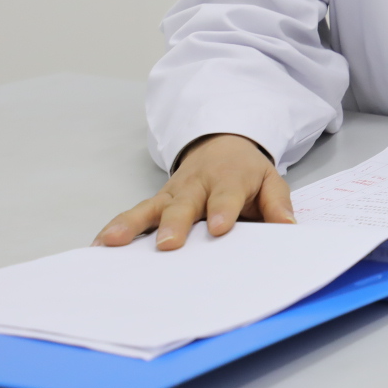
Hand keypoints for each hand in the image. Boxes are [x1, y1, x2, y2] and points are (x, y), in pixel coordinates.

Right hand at [94, 133, 292, 249]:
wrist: (224, 143)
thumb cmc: (247, 173)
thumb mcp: (270, 181)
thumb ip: (278, 204)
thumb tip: (289, 228)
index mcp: (229, 180)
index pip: (226, 196)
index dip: (222, 210)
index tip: (219, 228)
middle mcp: (196, 186)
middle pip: (184, 204)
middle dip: (175, 223)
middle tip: (168, 244)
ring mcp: (172, 194)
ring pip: (150, 208)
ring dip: (131, 224)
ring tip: (112, 242)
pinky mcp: (155, 201)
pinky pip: (134, 214)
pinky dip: (116, 227)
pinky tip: (99, 244)